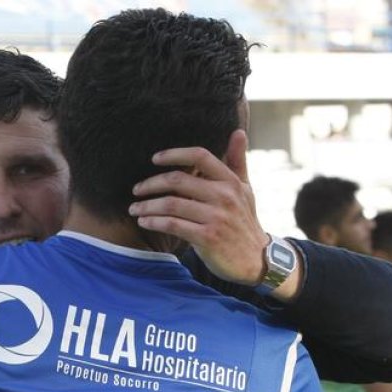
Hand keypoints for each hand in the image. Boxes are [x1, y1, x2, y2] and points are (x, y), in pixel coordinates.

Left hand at [128, 132, 269, 285]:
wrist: (256, 260)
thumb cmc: (244, 222)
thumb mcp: (245, 190)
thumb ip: (237, 161)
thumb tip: (238, 131)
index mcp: (231, 181)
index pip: (200, 155)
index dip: (174, 154)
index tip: (154, 159)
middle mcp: (224, 196)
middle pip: (178, 180)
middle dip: (151, 184)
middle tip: (136, 189)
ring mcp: (216, 217)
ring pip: (171, 204)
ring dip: (147, 205)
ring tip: (134, 208)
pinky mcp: (208, 238)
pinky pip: (173, 225)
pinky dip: (154, 222)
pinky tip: (144, 222)